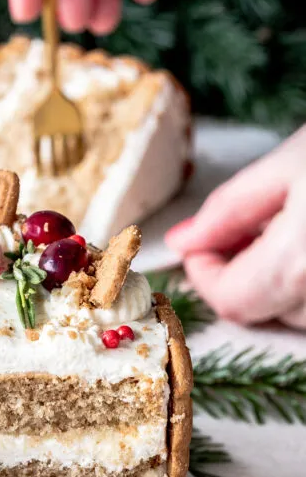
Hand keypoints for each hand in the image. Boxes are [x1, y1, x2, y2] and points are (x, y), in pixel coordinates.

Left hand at [165, 127, 305, 327]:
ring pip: (295, 312)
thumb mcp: (291, 164)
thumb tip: (182, 242)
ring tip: (289, 224)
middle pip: (263, 311)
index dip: (204, 274)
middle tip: (248, 226)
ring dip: (278, 279)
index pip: (231, 301)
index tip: (202, 241)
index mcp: (299, 266)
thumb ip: (230, 209)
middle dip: (241, 273)